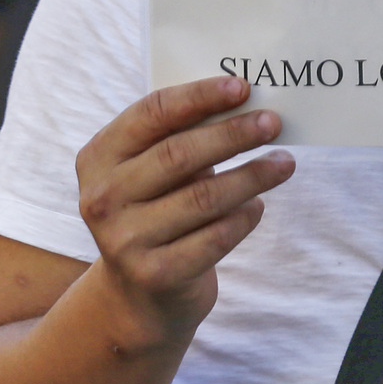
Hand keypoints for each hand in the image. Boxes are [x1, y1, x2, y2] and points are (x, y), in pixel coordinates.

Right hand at [75, 75, 292, 353]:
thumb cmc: (155, 213)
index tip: (241, 87)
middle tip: (273, 123)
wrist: (139, 295)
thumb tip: (243, 106)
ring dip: (252, 175)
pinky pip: (215, 237)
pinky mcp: (155, 274)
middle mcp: (103, 197)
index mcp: (98, 158)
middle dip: (232, 134)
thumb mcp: (149, 173)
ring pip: (203, 197)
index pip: (150, 114)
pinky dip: (244, 218)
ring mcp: (125, 239)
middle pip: (178, 154)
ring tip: (284, 163)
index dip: (198, 98)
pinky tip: (258, 206)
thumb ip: (178, 139)